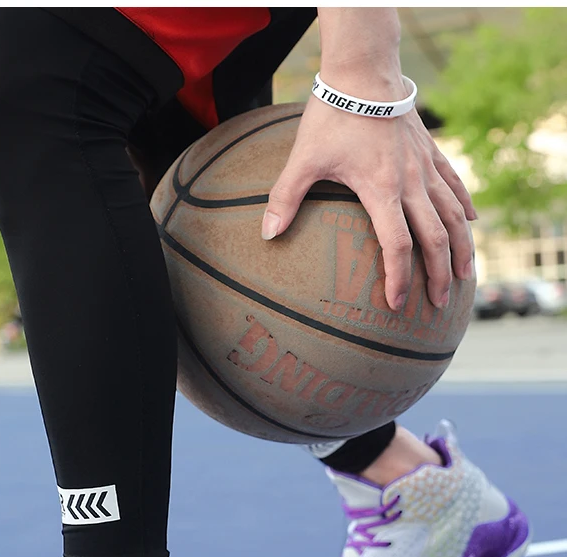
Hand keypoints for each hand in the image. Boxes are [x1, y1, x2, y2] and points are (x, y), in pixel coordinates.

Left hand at [262, 91, 476, 311]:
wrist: (363, 69)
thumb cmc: (332, 114)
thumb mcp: (302, 158)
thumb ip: (284, 198)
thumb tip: (266, 235)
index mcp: (381, 189)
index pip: (398, 245)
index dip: (400, 278)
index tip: (398, 304)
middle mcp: (411, 182)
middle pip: (436, 237)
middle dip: (439, 275)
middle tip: (438, 304)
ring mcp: (425, 166)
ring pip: (455, 214)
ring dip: (463, 246)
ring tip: (465, 275)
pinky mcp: (430, 152)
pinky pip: (455, 184)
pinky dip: (465, 206)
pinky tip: (472, 223)